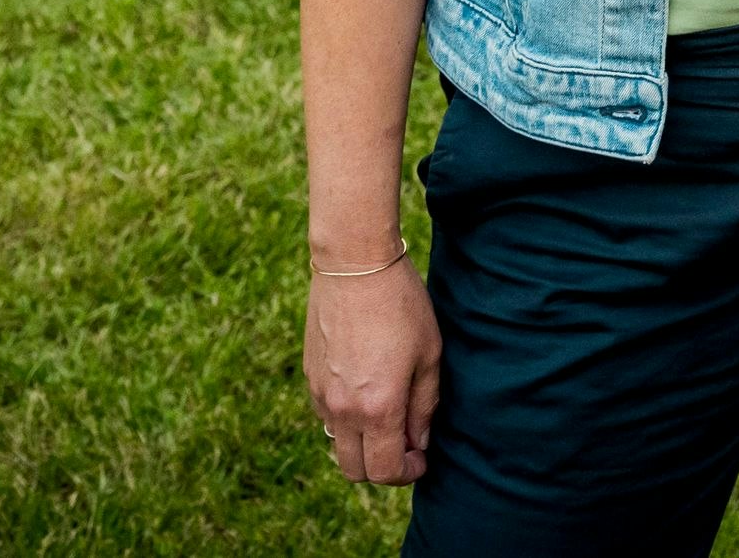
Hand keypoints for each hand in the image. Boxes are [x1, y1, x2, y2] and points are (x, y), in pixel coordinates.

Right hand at [304, 260, 440, 485]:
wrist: (354, 264)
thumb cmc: (402, 306)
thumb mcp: (429, 355)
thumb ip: (424, 407)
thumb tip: (418, 442)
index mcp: (378, 408)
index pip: (384, 471)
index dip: (406, 473)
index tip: (421, 457)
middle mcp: (343, 409)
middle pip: (354, 470)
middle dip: (381, 467)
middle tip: (404, 442)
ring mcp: (321, 394)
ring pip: (338, 443)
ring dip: (362, 442)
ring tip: (387, 412)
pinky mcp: (309, 377)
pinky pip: (326, 416)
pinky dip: (346, 418)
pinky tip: (366, 388)